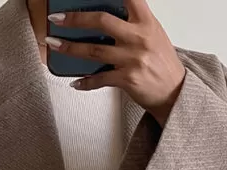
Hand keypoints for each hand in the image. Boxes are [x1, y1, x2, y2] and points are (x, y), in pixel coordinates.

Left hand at [44, 0, 185, 125]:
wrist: (174, 91)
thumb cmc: (162, 62)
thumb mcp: (153, 34)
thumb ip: (133, 24)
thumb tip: (106, 20)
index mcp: (146, 22)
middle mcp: (138, 38)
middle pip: (102, 22)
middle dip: (75, 19)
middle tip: (58, 18)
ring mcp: (131, 59)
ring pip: (94, 51)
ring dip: (70, 48)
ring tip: (54, 44)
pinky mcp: (126, 79)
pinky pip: (99, 79)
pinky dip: (85, 82)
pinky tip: (75, 82)